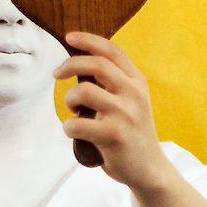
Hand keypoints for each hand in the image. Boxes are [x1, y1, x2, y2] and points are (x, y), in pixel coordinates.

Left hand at [54, 32, 169, 190]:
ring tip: (73, 110)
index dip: (89, 40)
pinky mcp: (114, 136)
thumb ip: (113, 82)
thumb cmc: (131, 131)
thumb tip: (78, 61)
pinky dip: (68, 126)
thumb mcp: (130, 101)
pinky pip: (77, 123)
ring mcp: (125, 115)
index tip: (69, 37)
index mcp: (137, 82)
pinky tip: (74, 131)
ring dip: (69, 99)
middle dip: (70, 64)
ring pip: (83, 91)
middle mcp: (134, 94)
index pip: (112, 51)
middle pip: (96, 65)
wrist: (149, 169)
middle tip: (56, 74)